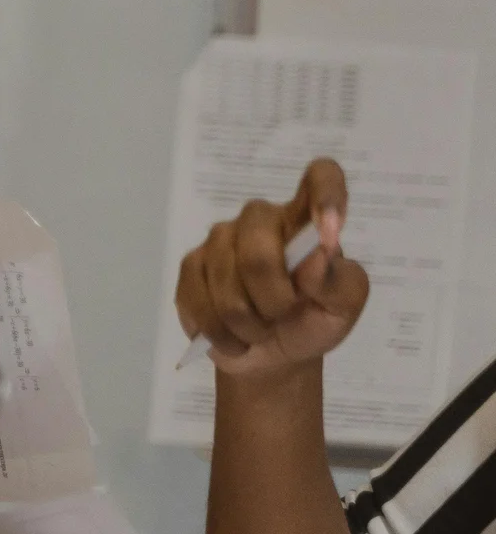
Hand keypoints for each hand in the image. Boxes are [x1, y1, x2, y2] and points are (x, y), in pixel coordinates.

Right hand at [175, 157, 367, 382]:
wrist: (273, 356)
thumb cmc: (314, 321)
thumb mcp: (342, 310)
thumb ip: (339, 283)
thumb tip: (318, 254)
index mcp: (305, 220)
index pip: (320, 177)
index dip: (325, 196)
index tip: (329, 234)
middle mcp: (261, 220)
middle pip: (257, 247)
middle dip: (272, 296)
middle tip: (282, 316)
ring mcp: (221, 239)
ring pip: (226, 279)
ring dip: (246, 321)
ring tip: (258, 331)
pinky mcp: (191, 266)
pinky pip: (198, 296)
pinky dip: (219, 329)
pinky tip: (232, 336)